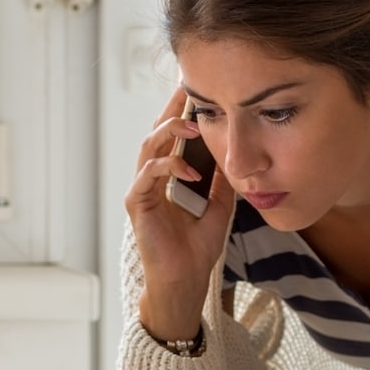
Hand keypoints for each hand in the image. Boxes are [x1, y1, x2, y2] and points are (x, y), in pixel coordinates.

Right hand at [126, 85, 237, 339]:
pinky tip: (190, 169)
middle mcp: (150, 180)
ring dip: (169, 131)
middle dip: (171, 109)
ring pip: (148, 147)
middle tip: (187, 88)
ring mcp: (141, 190)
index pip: (171, 136)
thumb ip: (221, 181)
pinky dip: (168, 166)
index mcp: (167, 178)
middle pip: (156, 132)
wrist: (186, 281)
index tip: (194, 90)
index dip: (180, 112)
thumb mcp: (219, 207)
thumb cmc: (197, 250)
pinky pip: (148, 175)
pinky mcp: (137, 205)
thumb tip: (232, 156)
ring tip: (193, 124)